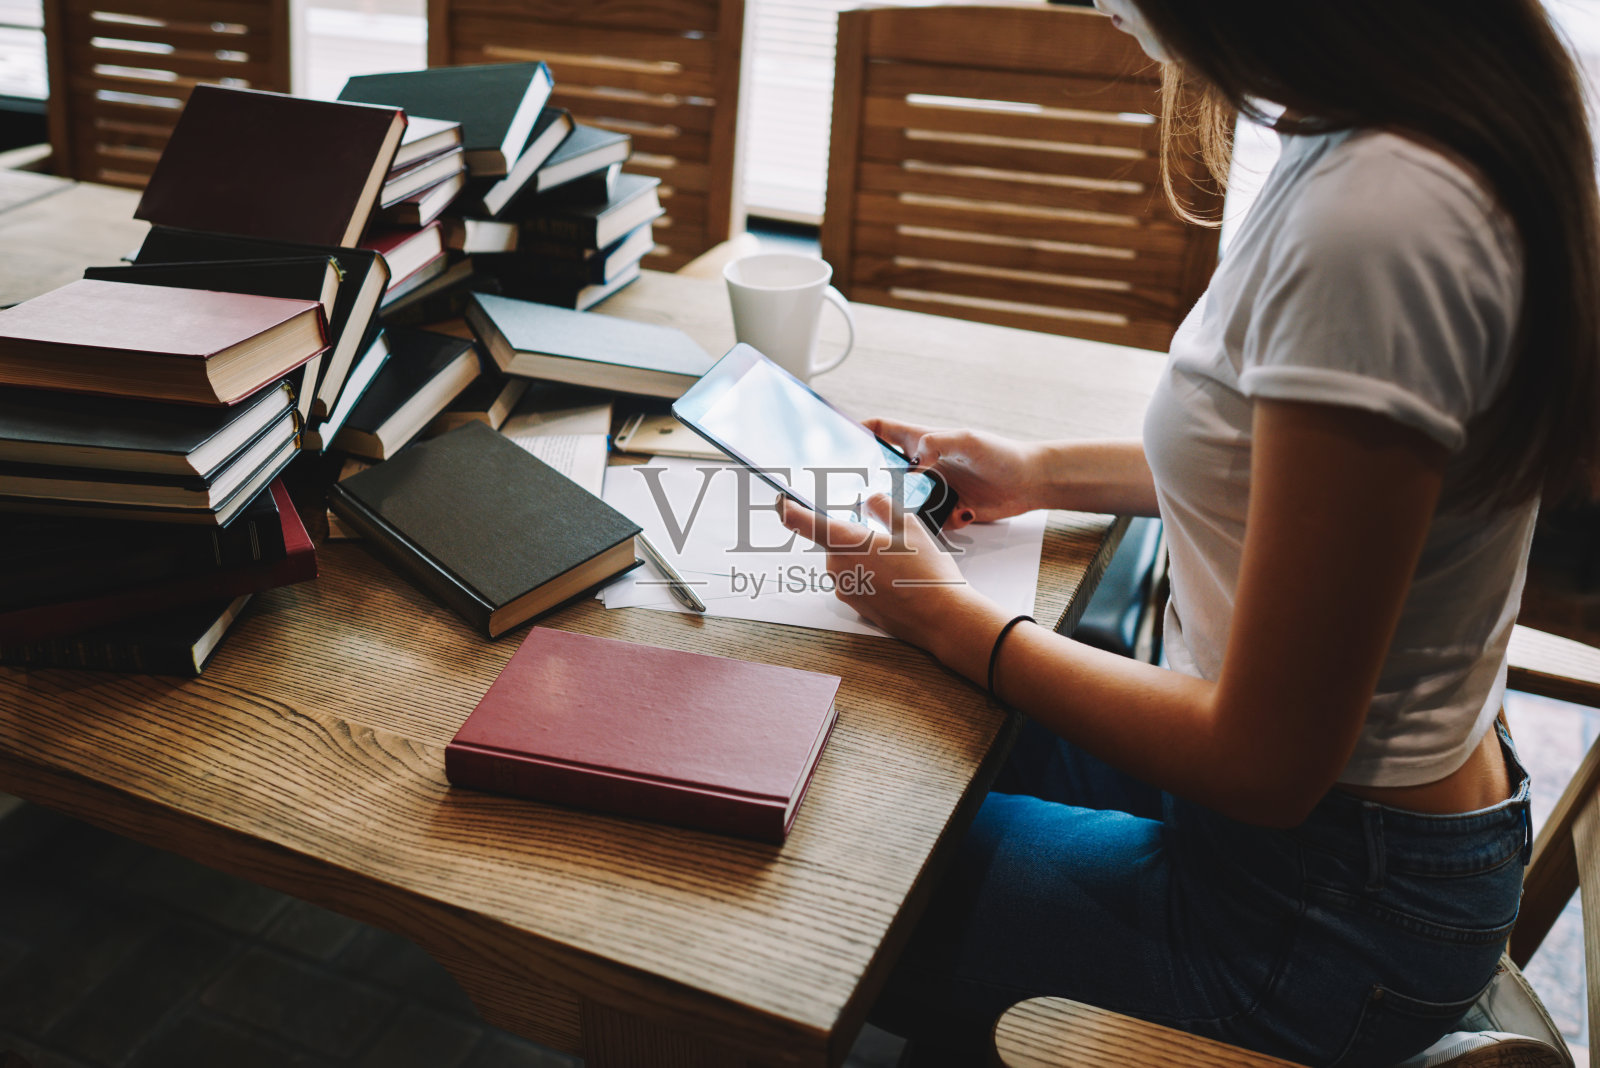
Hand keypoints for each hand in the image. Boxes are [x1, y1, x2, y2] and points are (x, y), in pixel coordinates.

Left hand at [776, 493, 1003, 663]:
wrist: (942, 618)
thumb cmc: (927, 572)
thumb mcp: (909, 525)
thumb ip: (881, 506)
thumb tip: (867, 502)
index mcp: (846, 542)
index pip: (805, 522)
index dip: (789, 508)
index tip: (779, 501)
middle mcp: (838, 568)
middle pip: (838, 542)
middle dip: (860, 537)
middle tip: (894, 543)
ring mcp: (845, 590)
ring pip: (849, 562)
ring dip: (869, 559)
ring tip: (903, 566)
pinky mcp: (856, 607)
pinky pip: (859, 582)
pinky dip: (875, 578)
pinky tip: (901, 582)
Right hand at [865, 418, 1047, 529]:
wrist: (1030, 484)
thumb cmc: (1002, 455)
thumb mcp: (968, 441)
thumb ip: (939, 442)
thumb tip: (915, 456)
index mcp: (922, 442)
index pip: (880, 430)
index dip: (856, 431)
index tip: (837, 440)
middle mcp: (922, 466)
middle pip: (881, 470)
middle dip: (865, 479)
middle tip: (849, 490)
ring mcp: (931, 489)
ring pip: (898, 501)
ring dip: (890, 509)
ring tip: (878, 518)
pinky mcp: (943, 512)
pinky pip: (921, 523)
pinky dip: (918, 529)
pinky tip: (920, 531)